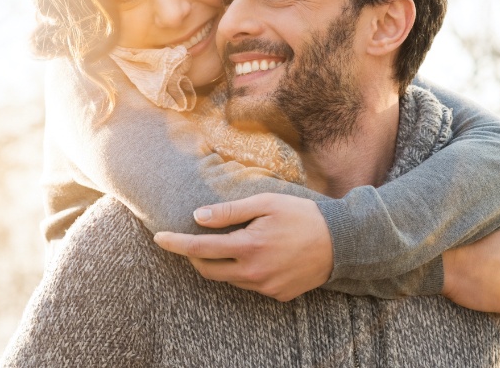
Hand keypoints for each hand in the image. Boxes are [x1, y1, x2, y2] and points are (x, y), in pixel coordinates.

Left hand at [154, 193, 332, 301]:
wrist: (340, 241)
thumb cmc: (302, 215)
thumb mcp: (266, 203)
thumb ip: (230, 212)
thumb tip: (198, 216)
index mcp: (248, 247)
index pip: (200, 248)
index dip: (176, 244)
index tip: (159, 238)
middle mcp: (253, 273)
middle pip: (208, 270)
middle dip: (193, 256)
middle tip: (189, 240)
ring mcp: (265, 288)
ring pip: (229, 279)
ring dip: (220, 263)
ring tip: (227, 243)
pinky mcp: (277, 295)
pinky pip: (249, 285)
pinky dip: (243, 271)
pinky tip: (256, 255)